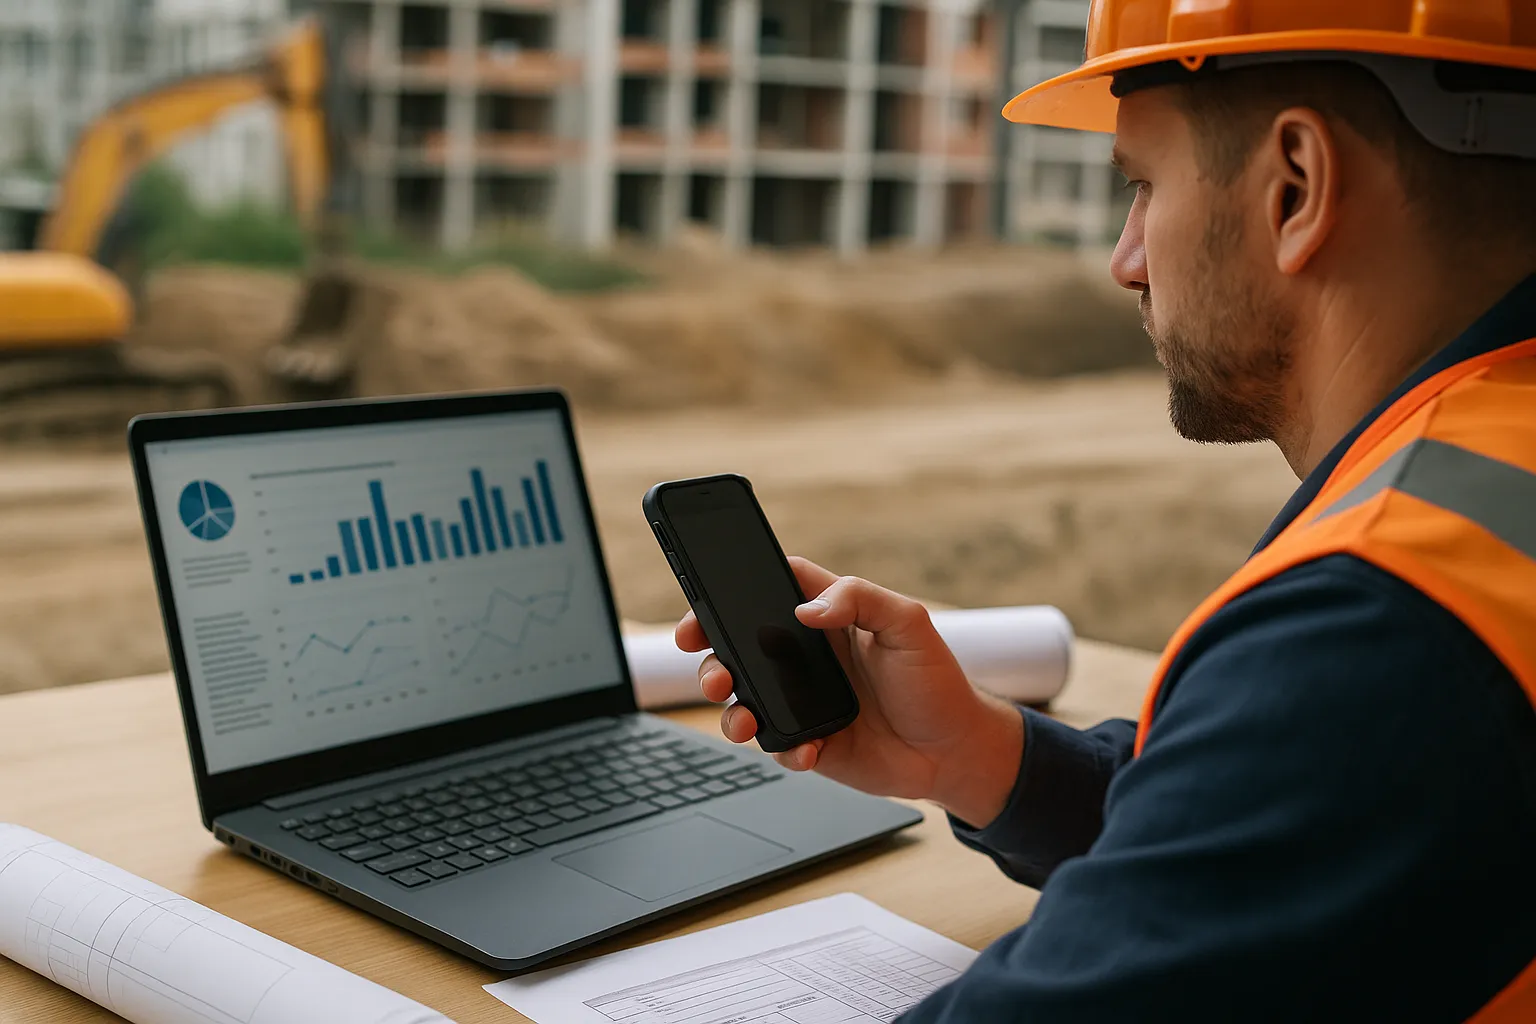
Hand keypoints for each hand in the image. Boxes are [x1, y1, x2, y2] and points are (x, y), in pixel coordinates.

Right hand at [675, 557, 1023, 827]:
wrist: (954, 752)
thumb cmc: (936, 680)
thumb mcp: (909, 623)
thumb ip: (860, 599)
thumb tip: (806, 610)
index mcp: (827, 617)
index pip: (769, 589)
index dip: (729, 591)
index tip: (703, 605)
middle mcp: (806, 657)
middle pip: (738, 646)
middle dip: (711, 659)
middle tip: (715, 672)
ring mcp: (802, 700)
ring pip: (744, 699)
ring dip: (732, 710)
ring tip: (742, 720)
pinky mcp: (809, 742)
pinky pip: (776, 745)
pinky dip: (782, 748)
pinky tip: (807, 749)